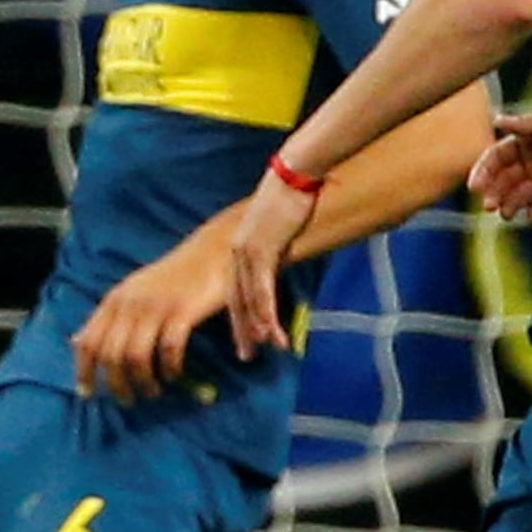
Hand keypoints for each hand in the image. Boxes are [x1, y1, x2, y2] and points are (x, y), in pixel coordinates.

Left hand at [72, 221, 244, 403]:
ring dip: (143, 382)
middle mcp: (130, 303)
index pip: (89, 342)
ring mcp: (156, 306)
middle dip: (117, 385)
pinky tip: (173, 375)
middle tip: (128, 401)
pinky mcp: (183, 311)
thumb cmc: (171, 278)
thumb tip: (76, 343)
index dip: (84, 371)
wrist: (210, 251)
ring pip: (136, 357)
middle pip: (111, 355)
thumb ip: (106, 318)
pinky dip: (170, 368)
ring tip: (152, 392)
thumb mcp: (131, 292)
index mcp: (114, 300)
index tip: (88, 394)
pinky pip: (169, 349)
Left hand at [219, 169, 315, 354]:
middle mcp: (238, 252)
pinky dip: (265, 313)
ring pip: (248, 300)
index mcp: (240, 248)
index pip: (236, 292)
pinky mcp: (262, 250)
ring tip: (264, 350)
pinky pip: (262, 289)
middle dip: (243, 331)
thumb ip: (278, 246)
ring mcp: (248, 252)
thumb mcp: (279, 227)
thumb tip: (285, 256)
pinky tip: (271, 332)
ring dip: (257, 328)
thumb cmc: (292, 196)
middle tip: (247, 357)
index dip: (240, 319)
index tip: (246, 340)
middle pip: (236, 301)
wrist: (295, 174)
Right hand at [475, 100, 531, 224]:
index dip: (484, 170)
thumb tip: (497, 120)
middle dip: (494, 192)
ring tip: (506, 213)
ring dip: (510, 205)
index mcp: (530, 141)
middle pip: (505, 180)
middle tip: (490, 205)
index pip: (498, 156)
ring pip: (520, 197)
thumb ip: (529, 126)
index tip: (476, 185)